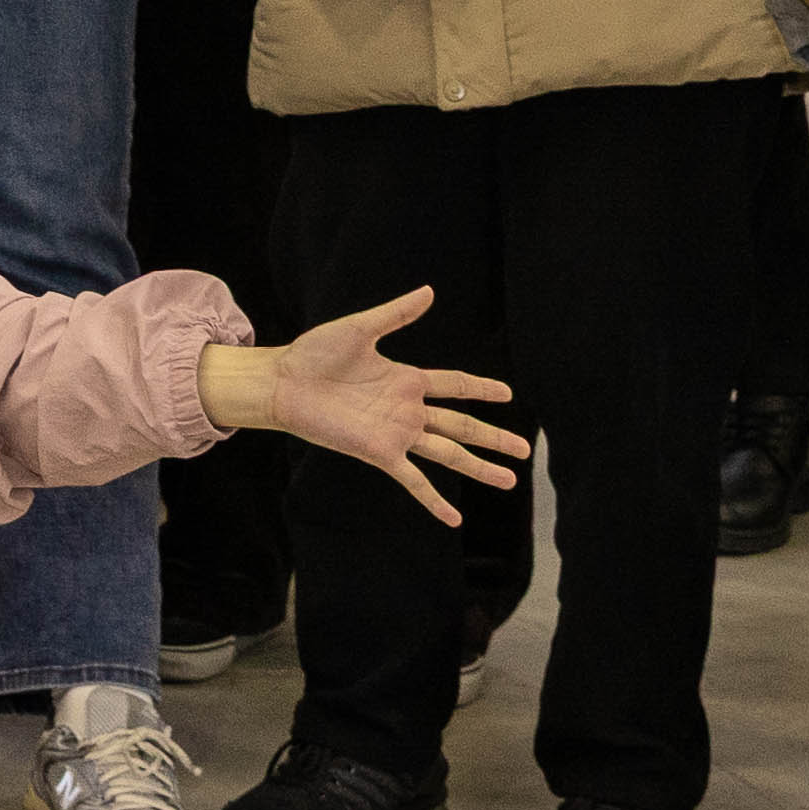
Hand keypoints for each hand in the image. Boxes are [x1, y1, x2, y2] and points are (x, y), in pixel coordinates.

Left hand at [258, 291, 530, 525]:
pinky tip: (454, 519)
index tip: (508, 393)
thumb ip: (397, 314)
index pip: (455, 385)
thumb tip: (429, 290)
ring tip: (508, 481)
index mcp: (407, 379)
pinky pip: (413, 479)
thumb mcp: (360, 328)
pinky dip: (433, 500)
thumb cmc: (315, 354)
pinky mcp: (380, 452)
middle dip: (493, 437)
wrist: (283, 382)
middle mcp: (408, 409)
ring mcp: (397, 433)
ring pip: (449, 453)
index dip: (481, 388)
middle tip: (525, 450)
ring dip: (478, 467)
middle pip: (462, 424)